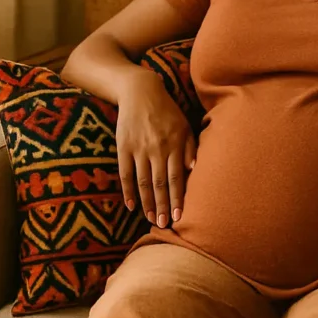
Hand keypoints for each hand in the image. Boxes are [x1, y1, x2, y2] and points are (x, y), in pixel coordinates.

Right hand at [116, 68, 196, 226]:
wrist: (140, 91)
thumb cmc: (167, 111)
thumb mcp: (184, 125)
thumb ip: (191, 148)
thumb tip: (194, 171)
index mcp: (175, 144)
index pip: (177, 178)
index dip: (178, 198)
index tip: (180, 217)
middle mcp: (157, 148)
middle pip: (160, 184)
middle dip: (164, 206)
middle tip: (165, 225)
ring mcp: (139, 148)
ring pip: (144, 182)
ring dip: (147, 203)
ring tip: (152, 219)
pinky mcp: (123, 146)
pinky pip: (126, 173)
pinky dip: (128, 190)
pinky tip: (131, 206)